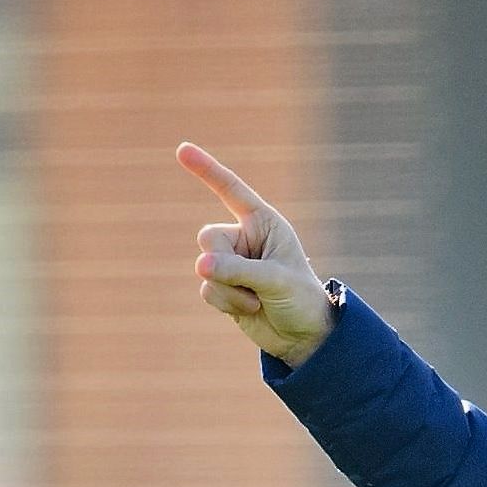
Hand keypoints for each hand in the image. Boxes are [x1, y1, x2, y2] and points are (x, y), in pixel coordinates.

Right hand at [179, 143, 334, 367]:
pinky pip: (206, 290)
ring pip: (205, 268)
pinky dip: (226, 303)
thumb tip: (200, 266)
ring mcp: (231, 264)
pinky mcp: (222, 288)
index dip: (206, 170)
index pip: (230, 190)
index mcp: (263, 222)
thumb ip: (238, 270)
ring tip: (258, 299)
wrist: (304, 337)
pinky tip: (249, 308)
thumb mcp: (276, 280)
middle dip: (224, 263)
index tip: (182, 149)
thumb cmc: (301, 299)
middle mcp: (244, 238)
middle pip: (208, 238)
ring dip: (230, 289)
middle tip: (252, 280)